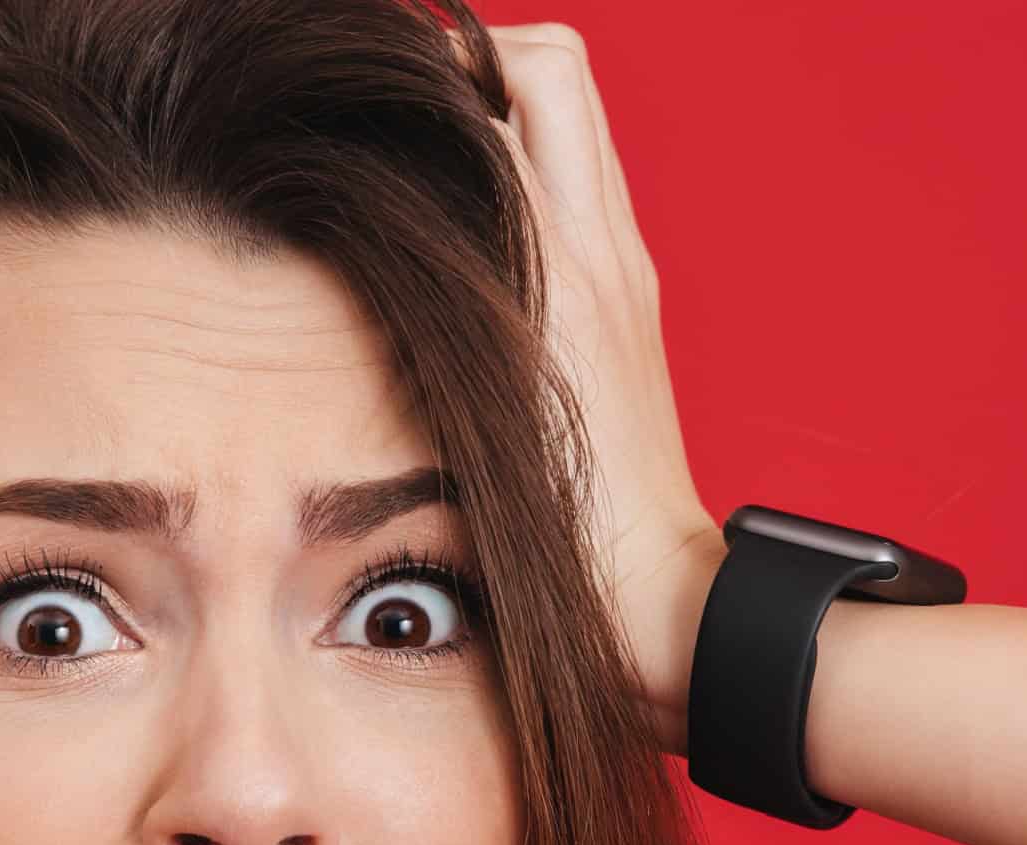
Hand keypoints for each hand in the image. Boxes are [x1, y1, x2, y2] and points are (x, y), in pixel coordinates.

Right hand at [451, 23, 726, 751]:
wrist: (654, 604)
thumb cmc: (570, 526)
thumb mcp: (493, 386)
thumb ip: (466, 276)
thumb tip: (397, 176)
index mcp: (570, 253)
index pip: (523, 75)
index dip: (445, 57)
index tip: (372, 81)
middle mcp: (606, 247)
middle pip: (554, 71)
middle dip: (478, 57)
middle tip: (401, 100)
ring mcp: (622, 277)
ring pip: (567, 128)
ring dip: (499, 111)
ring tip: (416, 153)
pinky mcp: (625, 316)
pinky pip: (572, 198)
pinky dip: (515, 177)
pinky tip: (454, 230)